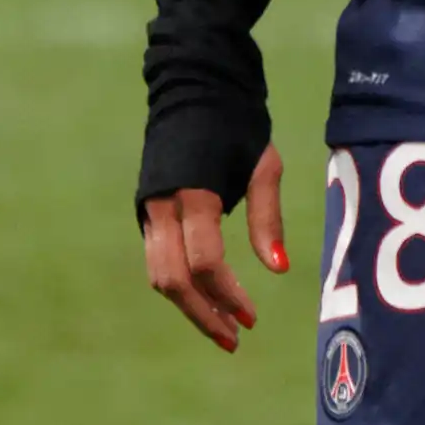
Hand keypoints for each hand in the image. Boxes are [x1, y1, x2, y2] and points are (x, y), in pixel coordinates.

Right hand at [142, 144, 288, 351]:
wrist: (194, 85)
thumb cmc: (238, 124)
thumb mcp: (264, 167)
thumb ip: (268, 219)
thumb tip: (279, 270)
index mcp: (194, 193)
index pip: (204, 262)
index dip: (228, 295)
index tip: (251, 318)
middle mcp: (162, 205)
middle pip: (173, 279)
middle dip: (203, 315)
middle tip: (234, 339)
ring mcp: (148, 207)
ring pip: (158, 274)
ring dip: (189, 305)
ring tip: (222, 326)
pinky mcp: (145, 208)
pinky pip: (157, 258)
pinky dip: (179, 282)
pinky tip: (206, 296)